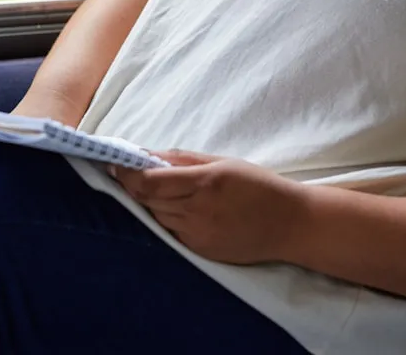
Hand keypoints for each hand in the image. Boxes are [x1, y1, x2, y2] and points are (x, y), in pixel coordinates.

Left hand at [109, 150, 307, 264]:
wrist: (290, 224)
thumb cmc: (258, 186)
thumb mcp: (222, 162)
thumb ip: (182, 159)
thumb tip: (146, 155)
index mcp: (205, 183)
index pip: (149, 182)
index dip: (125, 173)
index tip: (115, 164)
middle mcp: (198, 211)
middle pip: (147, 201)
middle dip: (132, 186)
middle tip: (125, 173)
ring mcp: (198, 235)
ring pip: (156, 217)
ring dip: (149, 203)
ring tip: (155, 189)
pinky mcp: (200, 250)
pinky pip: (171, 232)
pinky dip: (167, 218)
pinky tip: (177, 209)